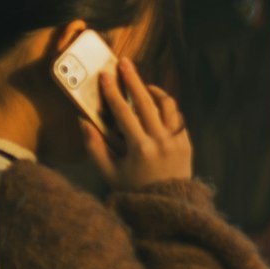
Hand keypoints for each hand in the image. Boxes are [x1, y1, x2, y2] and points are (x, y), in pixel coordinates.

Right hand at [90, 51, 195, 191]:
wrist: (168, 206)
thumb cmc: (134, 190)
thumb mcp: (109, 173)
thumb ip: (94, 147)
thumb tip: (83, 122)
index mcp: (141, 149)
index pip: (124, 113)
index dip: (113, 93)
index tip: (105, 76)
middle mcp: (161, 142)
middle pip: (146, 102)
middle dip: (133, 80)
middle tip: (124, 63)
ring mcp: (177, 141)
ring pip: (166, 106)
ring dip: (153, 91)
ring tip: (141, 84)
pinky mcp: (186, 143)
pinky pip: (177, 117)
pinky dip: (166, 106)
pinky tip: (155, 103)